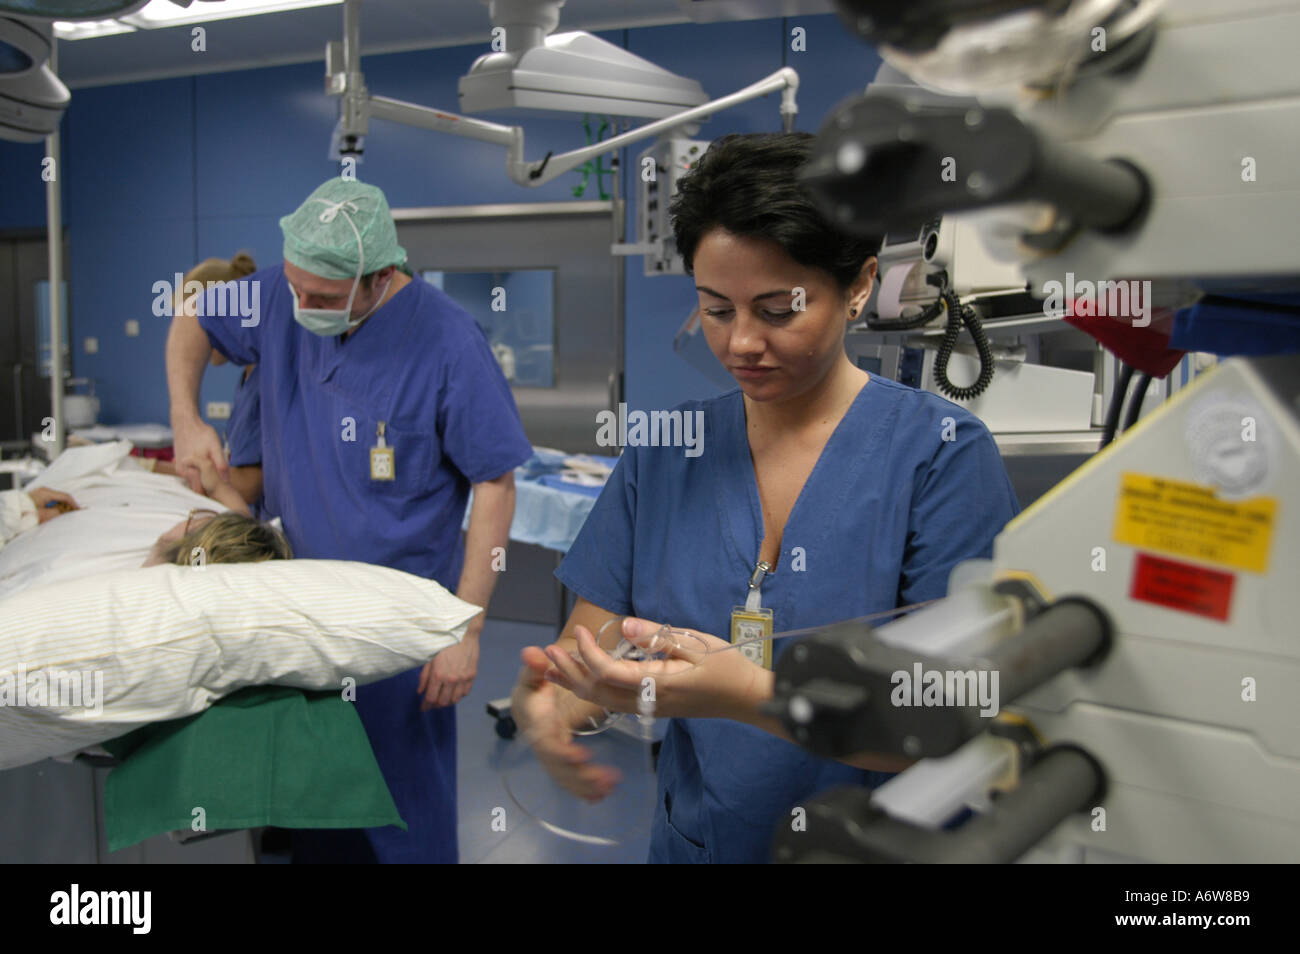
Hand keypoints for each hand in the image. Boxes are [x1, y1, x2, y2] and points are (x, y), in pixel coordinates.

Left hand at [28, 487, 77, 523]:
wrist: (11, 515)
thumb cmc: (25, 514)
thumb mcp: (45, 515)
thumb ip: (58, 512)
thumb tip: (65, 511)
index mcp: (46, 492)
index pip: (65, 496)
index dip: (74, 504)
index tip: (79, 510)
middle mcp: (43, 491)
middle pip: (60, 497)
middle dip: (67, 506)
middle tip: (72, 514)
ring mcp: (39, 493)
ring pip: (55, 500)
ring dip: (60, 507)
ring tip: (62, 516)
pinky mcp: (35, 498)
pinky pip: (49, 501)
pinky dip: (53, 507)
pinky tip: (54, 513)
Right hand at [171, 418, 226, 493]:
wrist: (185, 424)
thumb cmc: (202, 434)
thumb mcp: (216, 447)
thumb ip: (220, 464)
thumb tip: (226, 480)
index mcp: (194, 471)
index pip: (203, 492)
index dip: (213, 492)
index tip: (221, 490)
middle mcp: (185, 473)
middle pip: (198, 490)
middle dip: (208, 489)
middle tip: (219, 484)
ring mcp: (180, 471)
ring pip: (193, 484)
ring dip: (202, 483)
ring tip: (212, 476)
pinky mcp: (178, 467)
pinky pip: (189, 478)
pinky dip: (196, 477)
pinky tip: (203, 470)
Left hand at [417, 630, 478, 708]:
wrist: (463, 633)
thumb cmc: (444, 644)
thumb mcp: (429, 658)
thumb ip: (424, 677)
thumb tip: (420, 691)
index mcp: (438, 675)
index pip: (431, 698)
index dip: (425, 705)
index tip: (423, 708)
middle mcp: (451, 679)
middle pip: (442, 702)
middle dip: (435, 705)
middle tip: (431, 704)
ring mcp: (463, 679)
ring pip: (454, 700)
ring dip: (447, 702)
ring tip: (442, 699)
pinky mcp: (472, 676)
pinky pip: (465, 693)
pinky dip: (458, 696)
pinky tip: (453, 693)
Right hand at [510, 646, 621, 801]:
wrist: (529, 697)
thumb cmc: (532, 683)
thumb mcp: (532, 672)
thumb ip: (534, 664)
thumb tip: (532, 653)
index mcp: (536, 725)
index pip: (547, 744)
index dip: (563, 753)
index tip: (582, 757)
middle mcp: (542, 744)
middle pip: (559, 767)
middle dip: (581, 776)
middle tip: (606, 781)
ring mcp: (551, 754)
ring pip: (566, 776)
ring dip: (586, 785)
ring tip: (610, 787)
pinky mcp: (560, 759)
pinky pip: (570, 777)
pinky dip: (583, 788)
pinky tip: (601, 795)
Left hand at [541, 617, 763, 721]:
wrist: (745, 698)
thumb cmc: (726, 667)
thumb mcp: (697, 643)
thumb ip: (659, 636)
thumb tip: (625, 627)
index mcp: (658, 683)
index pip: (610, 672)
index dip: (589, 653)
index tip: (580, 631)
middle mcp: (648, 701)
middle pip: (597, 692)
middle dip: (570, 672)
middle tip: (547, 652)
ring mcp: (649, 708)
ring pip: (602, 701)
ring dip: (576, 683)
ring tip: (554, 667)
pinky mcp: (652, 708)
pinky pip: (613, 703)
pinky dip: (592, 690)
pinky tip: (583, 680)